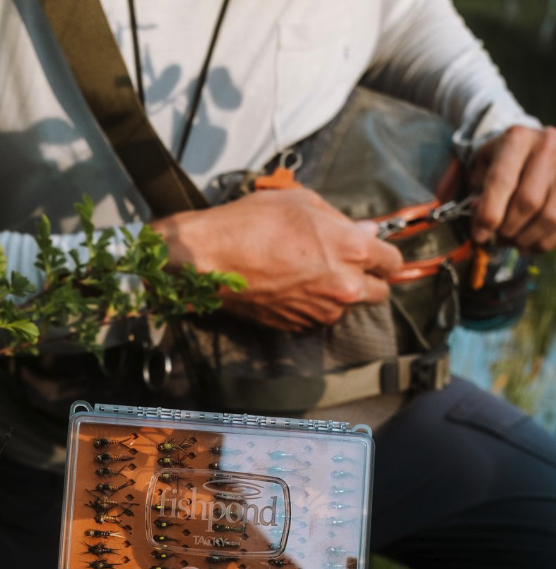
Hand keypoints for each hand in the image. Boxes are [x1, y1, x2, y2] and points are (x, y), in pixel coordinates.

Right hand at [154, 188, 403, 331]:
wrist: (213, 259)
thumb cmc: (254, 223)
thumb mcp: (303, 202)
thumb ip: (341, 220)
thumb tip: (365, 230)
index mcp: (353, 251)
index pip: (393, 262)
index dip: (384, 255)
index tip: (374, 252)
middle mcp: (345, 287)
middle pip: (380, 294)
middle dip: (369, 280)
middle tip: (346, 265)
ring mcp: (322, 311)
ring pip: (346, 307)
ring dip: (338, 295)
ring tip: (310, 275)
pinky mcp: (299, 327)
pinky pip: (317, 318)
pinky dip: (311, 306)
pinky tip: (290, 288)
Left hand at [470, 125, 555, 251]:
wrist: (532, 147)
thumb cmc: (501, 162)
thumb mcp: (482, 169)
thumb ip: (478, 194)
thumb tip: (483, 222)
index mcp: (517, 139)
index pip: (501, 181)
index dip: (488, 215)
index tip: (480, 236)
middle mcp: (547, 145)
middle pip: (528, 201)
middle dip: (508, 229)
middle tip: (497, 238)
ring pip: (549, 216)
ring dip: (527, 238)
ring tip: (513, 241)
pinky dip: (543, 241)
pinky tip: (530, 243)